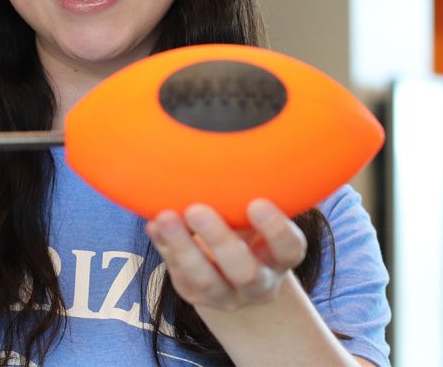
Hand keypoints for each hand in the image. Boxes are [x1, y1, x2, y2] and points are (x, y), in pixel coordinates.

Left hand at [145, 200, 306, 313]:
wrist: (235, 277)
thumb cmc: (249, 228)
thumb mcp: (257, 215)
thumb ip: (250, 191)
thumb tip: (228, 147)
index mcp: (279, 257)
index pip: (289, 248)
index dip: (275, 230)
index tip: (257, 203)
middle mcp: (257, 281)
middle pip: (244, 271)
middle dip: (219, 240)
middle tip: (197, 210)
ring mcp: (225, 293)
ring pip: (205, 280)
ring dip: (182, 246)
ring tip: (165, 216)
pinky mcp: (193, 292)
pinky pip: (177, 273)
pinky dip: (164, 246)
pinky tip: (153, 224)